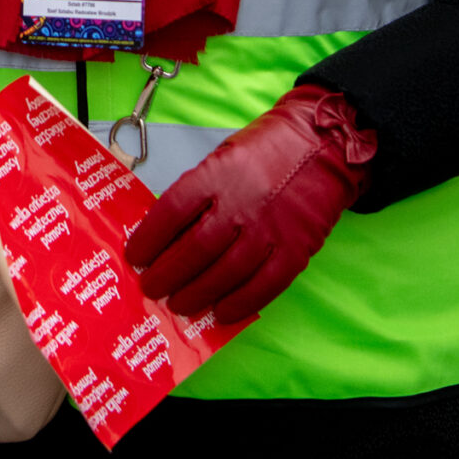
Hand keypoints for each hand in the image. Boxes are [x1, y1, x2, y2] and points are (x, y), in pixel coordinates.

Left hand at [124, 85, 377, 324]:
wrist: (322, 145)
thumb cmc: (265, 151)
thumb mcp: (222, 158)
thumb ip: (199, 192)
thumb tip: (168, 233)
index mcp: (217, 174)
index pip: (173, 211)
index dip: (150, 238)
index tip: (135, 256)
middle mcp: (242, 203)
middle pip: (196, 248)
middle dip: (168, 274)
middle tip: (152, 288)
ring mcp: (270, 229)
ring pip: (226, 272)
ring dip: (198, 294)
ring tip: (179, 305)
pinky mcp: (296, 250)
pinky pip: (264, 285)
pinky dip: (240, 304)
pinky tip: (221, 313)